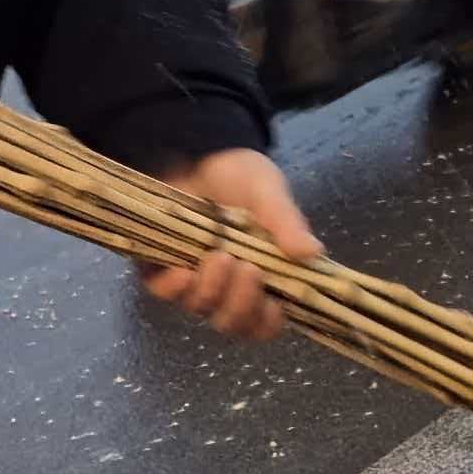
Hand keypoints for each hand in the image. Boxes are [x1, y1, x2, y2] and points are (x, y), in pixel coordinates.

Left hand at [143, 148, 320, 341]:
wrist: (193, 149)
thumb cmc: (237, 174)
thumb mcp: (268, 192)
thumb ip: (287, 222)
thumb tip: (313, 253)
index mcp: (261, 274)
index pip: (266, 320)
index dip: (269, 322)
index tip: (275, 305)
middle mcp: (226, 284)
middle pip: (233, 323)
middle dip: (241, 306)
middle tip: (248, 270)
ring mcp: (192, 278)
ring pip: (201, 309)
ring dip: (213, 290)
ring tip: (220, 255)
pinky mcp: (159, 267)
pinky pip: (164, 292)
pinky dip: (176, 287)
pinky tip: (185, 271)